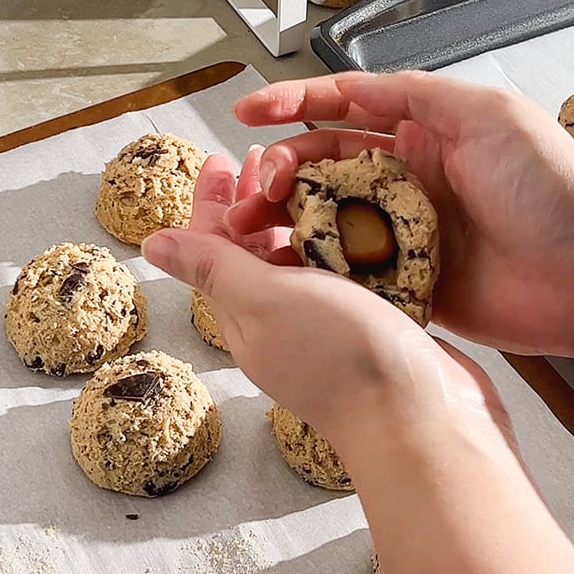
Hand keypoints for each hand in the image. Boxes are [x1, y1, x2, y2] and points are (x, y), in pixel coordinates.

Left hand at [141, 148, 509, 446]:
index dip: (215, 201)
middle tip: (269, 158)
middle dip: (258, 202)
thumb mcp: (266, 300)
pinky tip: (366, 221)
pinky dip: (349, 242)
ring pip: (306, 261)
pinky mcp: (374, 324)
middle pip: (257, 251)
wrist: (422, 415)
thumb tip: (151, 244)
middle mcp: (283, 321)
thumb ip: (214, 267)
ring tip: (319, 179)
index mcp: (246, 316)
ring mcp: (329, 325)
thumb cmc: (340, 356)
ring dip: (306, 218)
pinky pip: (350, 274)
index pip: (214, 248)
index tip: (224, 158)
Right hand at [228, 71, 573, 407]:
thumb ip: (420, 94)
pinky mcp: (411, 283)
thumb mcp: (489, 114)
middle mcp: (413, 178)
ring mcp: (409, 232)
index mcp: (431, 131)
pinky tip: (281, 270)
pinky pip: (350, 274)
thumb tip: (358, 84)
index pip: (348, 106)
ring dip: (284, 220)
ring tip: (252, 229)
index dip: (294, 104)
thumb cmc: (554, 190)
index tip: (247, 110)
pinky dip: (312, 271)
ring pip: (326, 219)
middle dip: (280, 168)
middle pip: (324, 163)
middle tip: (255, 185)